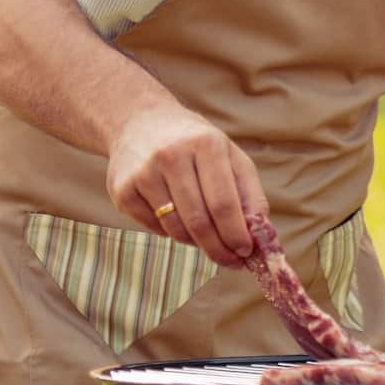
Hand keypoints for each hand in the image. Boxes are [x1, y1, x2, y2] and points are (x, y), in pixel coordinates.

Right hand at [107, 104, 267, 265]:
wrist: (140, 123)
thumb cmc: (196, 145)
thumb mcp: (229, 156)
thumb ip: (249, 194)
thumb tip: (262, 237)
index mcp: (205, 144)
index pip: (224, 202)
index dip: (236, 233)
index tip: (246, 252)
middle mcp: (171, 156)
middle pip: (199, 220)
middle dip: (218, 248)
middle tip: (230, 261)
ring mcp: (143, 173)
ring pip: (176, 227)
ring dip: (196, 242)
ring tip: (206, 238)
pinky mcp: (122, 190)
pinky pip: (153, 227)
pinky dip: (171, 233)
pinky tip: (178, 220)